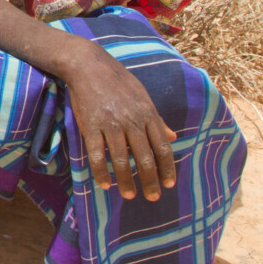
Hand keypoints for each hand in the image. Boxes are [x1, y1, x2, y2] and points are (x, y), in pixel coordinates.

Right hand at [63, 41, 176, 201]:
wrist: (88, 65)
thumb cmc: (118, 80)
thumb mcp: (143, 96)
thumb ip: (157, 119)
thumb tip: (174, 138)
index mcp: (147, 114)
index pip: (162, 147)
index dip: (167, 168)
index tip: (169, 184)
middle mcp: (132, 121)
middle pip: (145, 158)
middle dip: (150, 181)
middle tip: (152, 197)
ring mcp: (111, 124)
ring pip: (122, 160)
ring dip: (127, 181)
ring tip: (130, 196)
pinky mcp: (91, 126)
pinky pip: (97, 154)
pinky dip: (101, 172)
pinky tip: (105, 184)